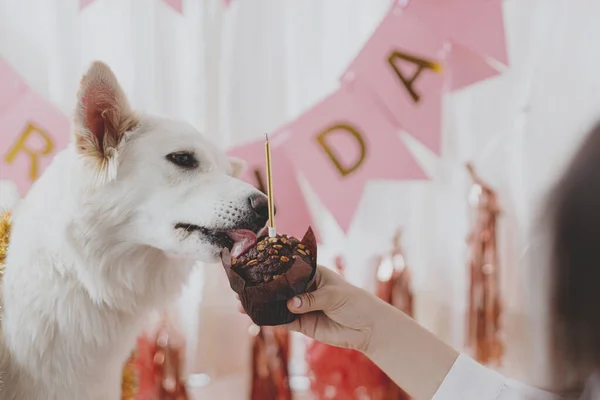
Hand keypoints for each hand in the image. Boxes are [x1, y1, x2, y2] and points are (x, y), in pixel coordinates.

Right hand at [236, 265, 385, 353]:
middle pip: (278, 287)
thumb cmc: (355, 302)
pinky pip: (282, 321)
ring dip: (260, 305)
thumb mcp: (335, 295)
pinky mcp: (301, 324)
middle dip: (260, 287)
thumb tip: (290, 304)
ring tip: (241, 304)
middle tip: (240, 288)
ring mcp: (301, 306)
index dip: (271, 267)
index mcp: (311, 273)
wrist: (367, 328)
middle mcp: (303, 288)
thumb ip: (312, 299)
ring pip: (276, 305)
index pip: (288, 268)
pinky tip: (255, 319)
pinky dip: (269, 321)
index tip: (253, 266)